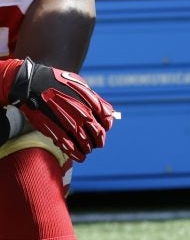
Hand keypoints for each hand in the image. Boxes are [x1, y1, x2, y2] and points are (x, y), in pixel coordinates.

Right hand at [0, 58, 115, 161]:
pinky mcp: (56, 132)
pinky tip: (80, 157)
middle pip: (98, 135)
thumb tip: (107, 113)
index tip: (104, 129)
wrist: (33, 84)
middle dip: (99, 141)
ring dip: (88, 149)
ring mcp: (70, 125)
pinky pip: (71, 148)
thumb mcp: (81, 85)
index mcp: (92, 103)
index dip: (106, 127)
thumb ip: (95, 99)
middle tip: (97, 143)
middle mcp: (84, 115)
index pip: (107, 122)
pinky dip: (77, 154)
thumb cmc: (58, 82)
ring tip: (87, 150)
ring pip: (86, 144)